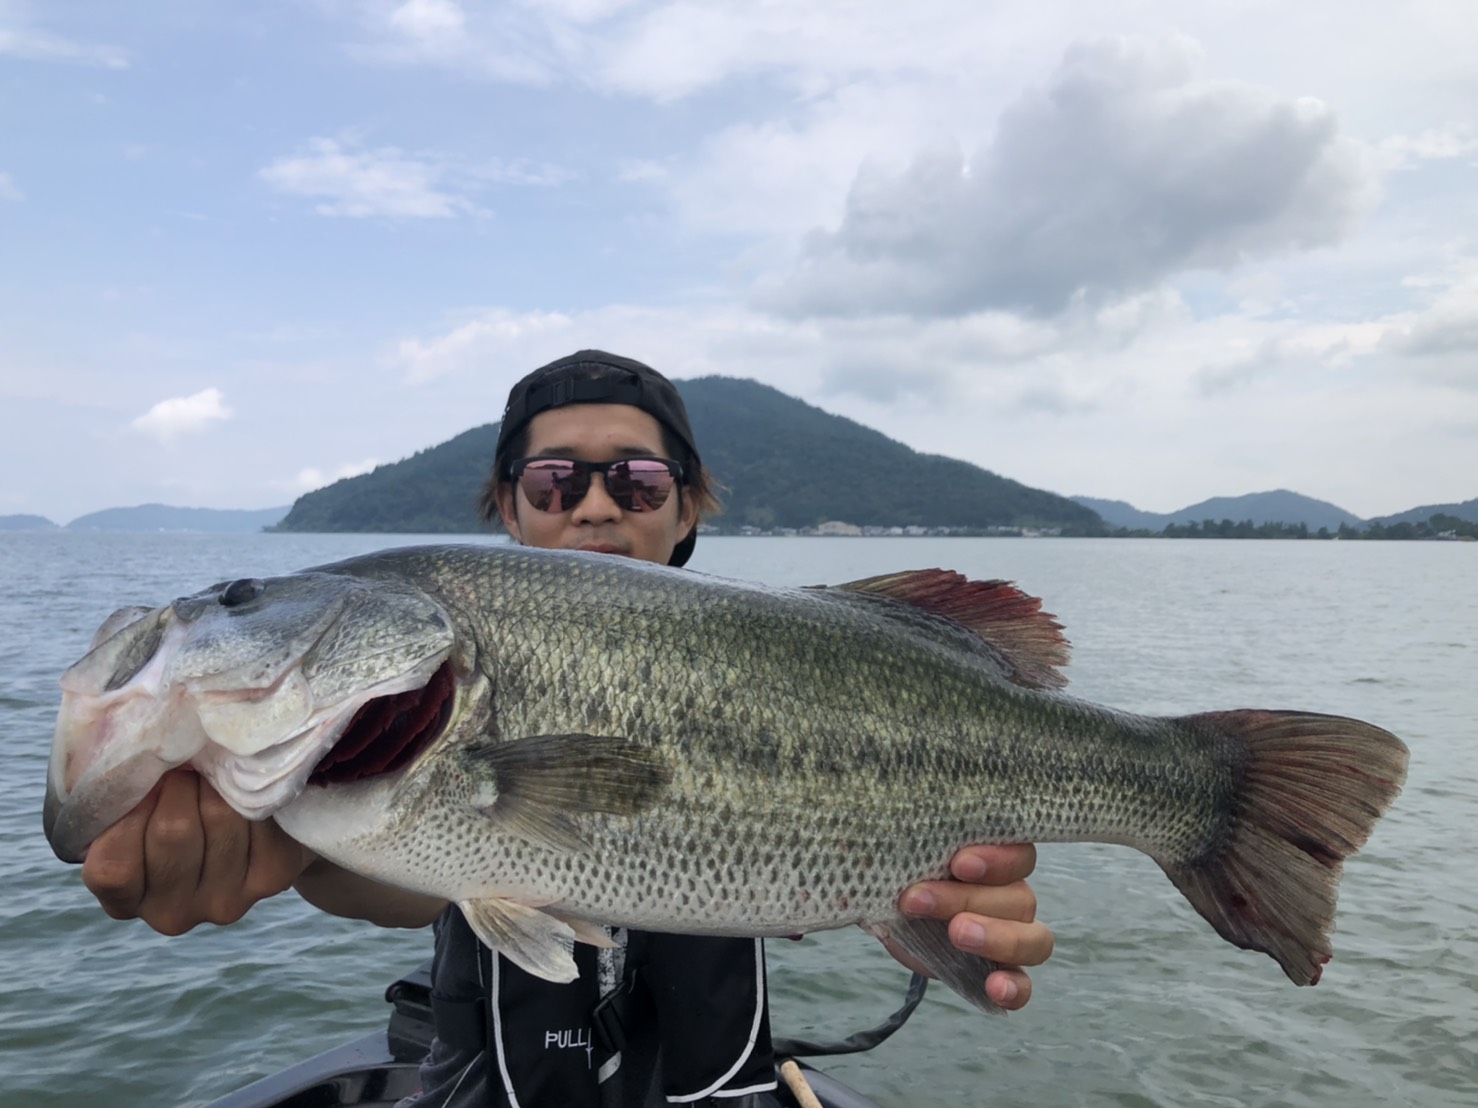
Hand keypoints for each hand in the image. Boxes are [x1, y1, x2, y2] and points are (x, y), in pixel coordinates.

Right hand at [81, 768, 312, 934]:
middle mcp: (172, 914)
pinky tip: (244, 791)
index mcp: (124, 900)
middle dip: (178, 783)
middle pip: (172, 831)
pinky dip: (250, 790)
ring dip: (216, 782)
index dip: (130, 812)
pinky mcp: (272, 875)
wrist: (250, 824)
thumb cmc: (167, 805)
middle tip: (185, 770)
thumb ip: (117, 792)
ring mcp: (225, 901)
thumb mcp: (128, 804)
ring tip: (213, 776)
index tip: (146, 782)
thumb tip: (131, 756)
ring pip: (220, 817)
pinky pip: (257, 816)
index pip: (113, 868)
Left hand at [892, 844, 1053, 1010]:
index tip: (958, 864)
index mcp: (999, 859)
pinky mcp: (1001, 973)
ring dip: (996, 938)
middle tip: (921, 900)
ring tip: (955, 935)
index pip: (1021, 855)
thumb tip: (890, 839)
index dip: (997, 859)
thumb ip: (914, 849)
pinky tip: (994, 988)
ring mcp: (1014, 936)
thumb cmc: (908, 875)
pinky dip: (1013, 988)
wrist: (892, 913)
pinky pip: (1024, 985)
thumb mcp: (908, 859)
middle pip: (1019, 898)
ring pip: (1033, 939)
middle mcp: (1014, 896)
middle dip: (967, 899)